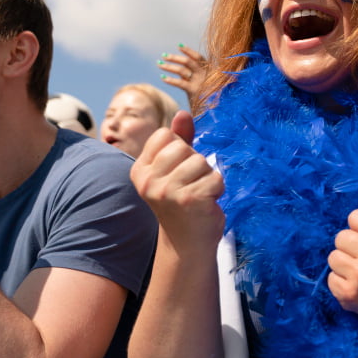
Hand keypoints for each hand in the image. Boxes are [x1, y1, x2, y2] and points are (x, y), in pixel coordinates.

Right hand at [130, 110, 223, 244]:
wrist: (188, 244)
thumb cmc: (183, 202)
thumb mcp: (176, 169)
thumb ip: (179, 140)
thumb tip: (183, 113)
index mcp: (140, 170)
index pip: (165, 135)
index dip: (180, 149)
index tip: (178, 173)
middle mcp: (148, 181)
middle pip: (183, 147)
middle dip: (195, 164)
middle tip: (190, 187)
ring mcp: (167, 191)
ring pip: (201, 161)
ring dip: (207, 178)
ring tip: (198, 195)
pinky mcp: (190, 200)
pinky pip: (215, 178)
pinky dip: (217, 189)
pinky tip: (207, 203)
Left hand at [158, 45, 207, 110]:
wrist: (216, 111)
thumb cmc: (210, 99)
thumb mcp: (204, 84)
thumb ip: (194, 77)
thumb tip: (180, 70)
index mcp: (210, 71)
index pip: (198, 57)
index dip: (188, 51)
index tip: (179, 46)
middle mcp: (205, 74)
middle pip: (188, 61)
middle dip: (175, 58)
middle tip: (164, 55)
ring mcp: (200, 82)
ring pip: (182, 70)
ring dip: (169, 66)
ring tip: (159, 64)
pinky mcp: (194, 91)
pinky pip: (180, 83)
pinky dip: (170, 80)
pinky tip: (162, 77)